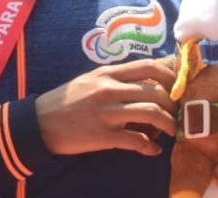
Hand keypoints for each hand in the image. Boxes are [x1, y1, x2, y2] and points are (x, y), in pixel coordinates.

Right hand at [35, 59, 176, 155]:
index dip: (171, 76)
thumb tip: (147, 78)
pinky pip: (136, 141)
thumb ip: (116, 77)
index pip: (149, 67)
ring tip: (171, 131)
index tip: (178, 86)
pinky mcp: (103, 136)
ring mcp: (107, 113)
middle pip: (156, 91)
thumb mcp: (91, 79)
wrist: (40, 123)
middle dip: (174, 104)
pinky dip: (150, 147)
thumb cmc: (67, 100)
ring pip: (152, 113)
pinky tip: (153, 150)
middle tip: (177, 112)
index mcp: (108, 73)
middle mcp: (110, 89)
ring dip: (168, 124)